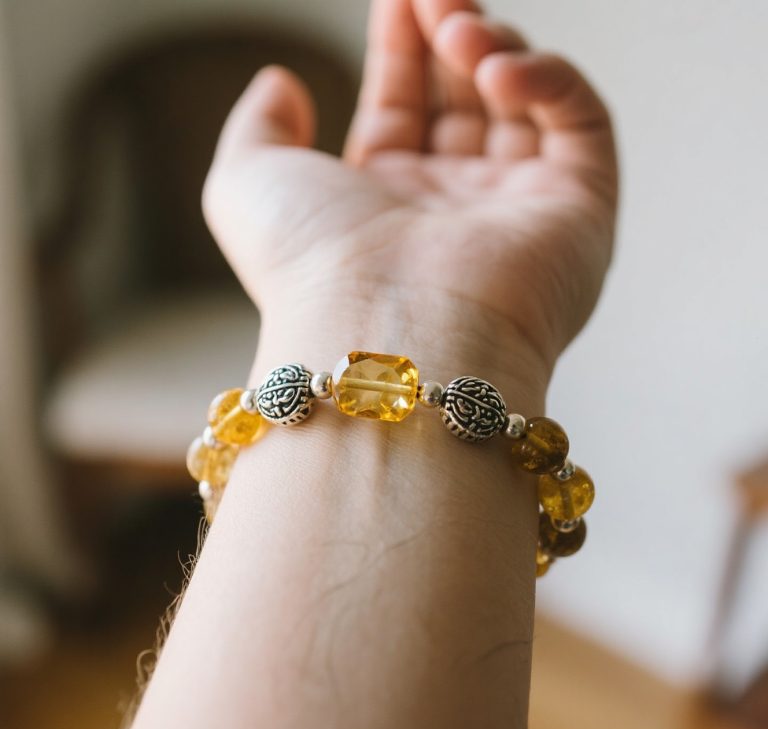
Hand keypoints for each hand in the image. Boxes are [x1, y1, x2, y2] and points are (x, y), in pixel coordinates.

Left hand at [203, 0, 617, 393]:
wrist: (386, 331)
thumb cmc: (310, 266)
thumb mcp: (246, 184)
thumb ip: (258, 126)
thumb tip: (282, 82)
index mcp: (386, 203)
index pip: (405, 108)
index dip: (401, 47)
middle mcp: (453, 208)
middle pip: (464, 98)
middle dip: (449, 33)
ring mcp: (517, 210)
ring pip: (524, 103)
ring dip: (491, 46)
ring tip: (453, 23)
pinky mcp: (578, 213)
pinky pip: (580, 123)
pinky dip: (545, 80)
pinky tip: (495, 70)